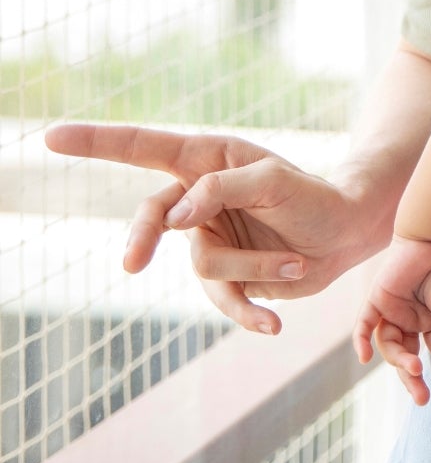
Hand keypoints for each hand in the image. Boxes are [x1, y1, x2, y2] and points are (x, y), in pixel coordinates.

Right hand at [44, 121, 382, 334]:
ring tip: (296, 261)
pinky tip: (273, 324)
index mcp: (206, 159)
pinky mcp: (228, 277)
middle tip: (132, 264)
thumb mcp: (274, 181)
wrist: (346, 234)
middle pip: (151, 216)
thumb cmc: (312, 195)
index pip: (141, 147)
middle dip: (142, 238)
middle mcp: (200, 198)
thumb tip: (174, 216)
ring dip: (254, 269)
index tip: (51, 137)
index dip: (95, 142)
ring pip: (204, 266)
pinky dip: (248, 313)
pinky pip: (222, 302)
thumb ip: (222, 189)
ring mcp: (210, 238)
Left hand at [356, 237, 430, 406]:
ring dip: (399, 360)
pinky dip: (361, 340)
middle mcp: (407, 323)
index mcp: (427, 325)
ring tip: (414, 369)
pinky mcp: (377, 300)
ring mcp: (391, 313)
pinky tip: (364, 358)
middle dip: (413, 379)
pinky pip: (364, 324)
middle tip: (422, 398)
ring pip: (389, 345)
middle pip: (406, 357)